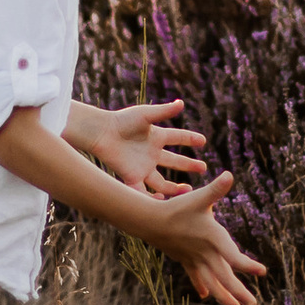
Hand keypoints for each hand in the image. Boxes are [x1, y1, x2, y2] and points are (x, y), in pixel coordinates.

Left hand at [91, 97, 207, 197]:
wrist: (101, 133)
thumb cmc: (121, 121)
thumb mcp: (145, 114)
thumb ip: (164, 111)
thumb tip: (181, 103)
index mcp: (156, 136)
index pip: (178, 137)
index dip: (190, 138)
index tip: (203, 141)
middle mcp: (151, 153)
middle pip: (174, 161)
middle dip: (189, 165)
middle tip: (203, 168)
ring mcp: (142, 167)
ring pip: (162, 182)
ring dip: (175, 188)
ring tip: (188, 190)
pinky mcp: (132, 177)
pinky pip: (144, 192)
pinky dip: (152, 199)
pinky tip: (163, 201)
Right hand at [147, 169, 266, 304]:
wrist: (150, 221)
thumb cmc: (177, 208)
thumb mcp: (199, 198)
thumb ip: (216, 189)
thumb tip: (230, 175)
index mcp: (213, 239)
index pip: (234, 257)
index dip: (248, 266)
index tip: (263, 272)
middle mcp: (206, 253)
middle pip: (224, 277)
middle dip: (239, 292)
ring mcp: (195, 259)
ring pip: (212, 282)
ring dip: (224, 296)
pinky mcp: (185, 259)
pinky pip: (196, 276)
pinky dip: (202, 285)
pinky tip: (205, 295)